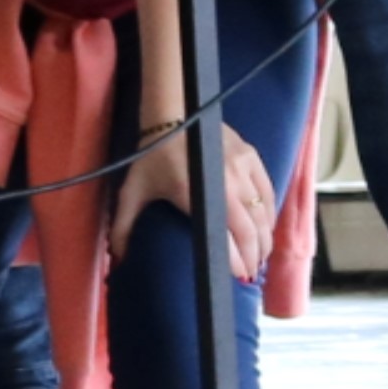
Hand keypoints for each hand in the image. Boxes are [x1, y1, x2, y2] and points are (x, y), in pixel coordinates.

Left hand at [121, 125, 279, 284]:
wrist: (172, 112)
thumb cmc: (152, 154)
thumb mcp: (132, 191)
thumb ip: (123, 226)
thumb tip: (118, 258)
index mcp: (195, 193)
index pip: (224, 236)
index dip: (234, 261)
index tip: (238, 277)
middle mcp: (224, 182)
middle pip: (250, 229)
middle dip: (254, 256)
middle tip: (251, 273)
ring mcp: (242, 168)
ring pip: (262, 212)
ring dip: (264, 237)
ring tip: (261, 255)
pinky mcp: (251, 156)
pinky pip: (267, 191)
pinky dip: (269, 212)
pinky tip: (266, 227)